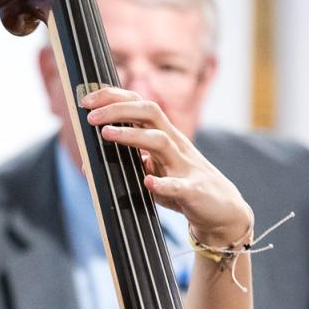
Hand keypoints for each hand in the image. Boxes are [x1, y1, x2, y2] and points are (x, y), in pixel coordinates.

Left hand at [82, 87, 252, 248]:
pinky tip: (147, 182)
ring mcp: (185, 166)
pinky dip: (163, 183)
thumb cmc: (183, 186)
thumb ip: (125, 163)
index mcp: (164, 136)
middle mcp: (175, 144)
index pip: (139, 105)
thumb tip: (86, 164)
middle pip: (150, 113)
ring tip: (107, 134)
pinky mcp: (193, 191)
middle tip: (90, 116)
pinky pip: (178, 185)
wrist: (222, 210)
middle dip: (118, 110)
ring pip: (160, 141)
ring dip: (132, 135)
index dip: (113, 98)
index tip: (86, 100)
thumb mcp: (151, 170)